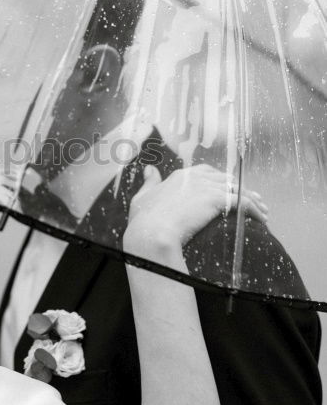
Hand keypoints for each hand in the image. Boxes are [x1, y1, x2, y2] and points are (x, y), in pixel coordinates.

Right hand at [123, 165, 268, 258]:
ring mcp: (207, 187)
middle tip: (253, 199)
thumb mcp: (142, 197)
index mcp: (180, 176)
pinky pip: (243, 203)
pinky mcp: (217, 199)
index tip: (229, 190)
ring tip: (263, 211)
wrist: (151, 234)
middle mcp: (195, 177)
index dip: (220, 181)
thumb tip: (149, 170)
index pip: (207, 173)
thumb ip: (149, 183)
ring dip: (253, 200)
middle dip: (241, 189)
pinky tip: (261, 219)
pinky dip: (255, 210)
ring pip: (238, 190)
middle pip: (226, 179)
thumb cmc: (143, 221)